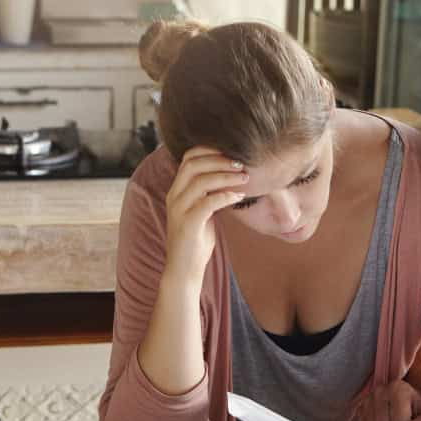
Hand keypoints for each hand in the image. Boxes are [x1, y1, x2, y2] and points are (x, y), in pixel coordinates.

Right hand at [163, 146, 248, 281]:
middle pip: (193, 164)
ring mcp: (179, 210)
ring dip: (226, 176)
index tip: (232, 153)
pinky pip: (208, 202)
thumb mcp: (202, 211)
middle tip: (241, 164)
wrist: (184, 269)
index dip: (210, 150)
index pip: (188, 158)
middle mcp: (174, 196)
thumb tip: (229, 177)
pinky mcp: (188, 224)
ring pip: (201, 181)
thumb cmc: (196, 240)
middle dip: (219, 160)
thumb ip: (208, 194)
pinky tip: (239, 196)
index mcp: (176, 190)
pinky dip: (226, 196)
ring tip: (245, 179)